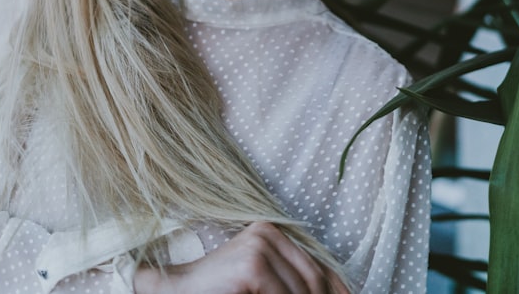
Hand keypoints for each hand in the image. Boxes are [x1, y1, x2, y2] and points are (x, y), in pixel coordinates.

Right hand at [133, 222, 349, 293]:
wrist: (178, 290)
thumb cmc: (221, 289)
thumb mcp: (263, 281)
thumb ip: (292, 279)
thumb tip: (340, 291)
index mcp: (271, 231)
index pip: (318, 265)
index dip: (335, 288)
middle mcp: (267, 233)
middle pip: (313, 278)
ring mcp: (259, 247)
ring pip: (301, 290)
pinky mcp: (252, 266)